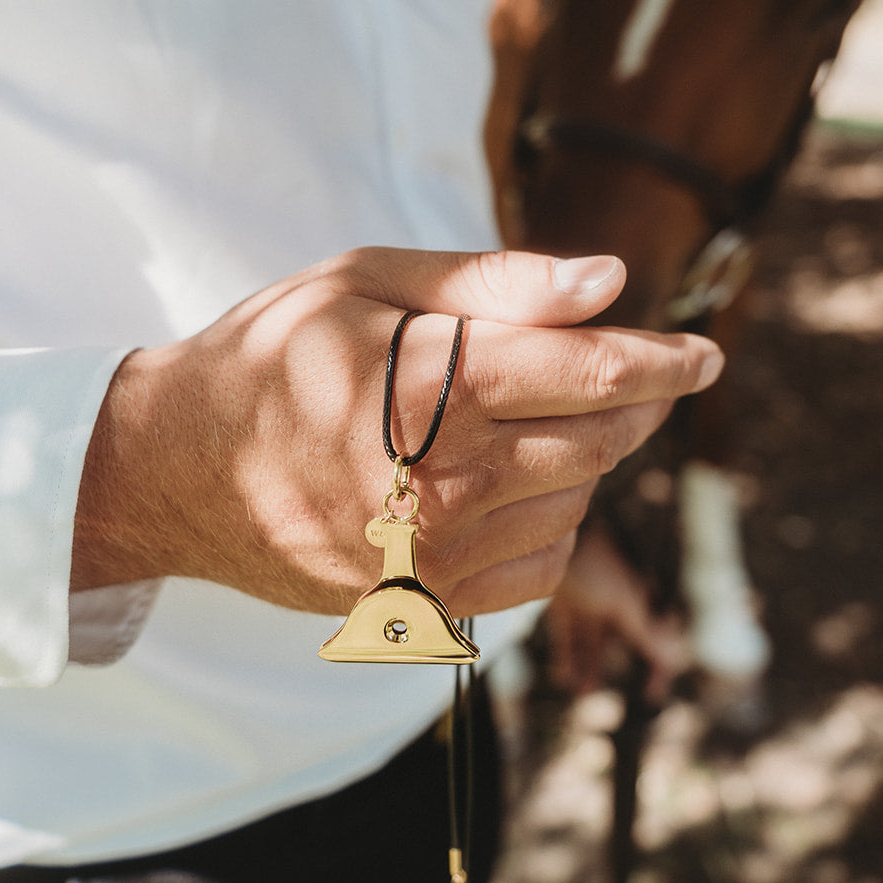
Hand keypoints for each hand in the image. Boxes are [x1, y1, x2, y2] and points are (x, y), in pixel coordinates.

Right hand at [72, 248, 722, 615]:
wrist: (176, 469)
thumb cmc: (274, 354)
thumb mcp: (368, 282)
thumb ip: (493, 284)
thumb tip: (609, 280)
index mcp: (435, 389)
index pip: (596, 372)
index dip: (665, 360)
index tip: (706, 354)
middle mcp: (445, 483)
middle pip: (603, 440)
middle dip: (639, 402)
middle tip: (642, 374)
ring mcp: (436, 555)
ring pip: (577, 502)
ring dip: (588, 456)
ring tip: (539, 418)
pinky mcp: (424, 602)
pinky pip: (540, 565)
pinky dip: (554, 520)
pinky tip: (515, 483)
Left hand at [546, 526, 692, 703]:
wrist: (549, 533)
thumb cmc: (590, 562)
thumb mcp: (621, 601)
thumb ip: (646, 631)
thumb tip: (678, 659)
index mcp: (636, 598)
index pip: (656, 637)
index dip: (659, 666)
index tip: (652, 693)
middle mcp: (615, 601)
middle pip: (623, 642)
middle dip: (620, 667)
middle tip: (607, 696)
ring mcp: (589, 601)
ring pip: (593, 643)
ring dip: (589, 668)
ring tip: (582, 692)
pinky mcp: (564, 601)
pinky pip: (568, 635)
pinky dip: (567, 656)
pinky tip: (562, 676)